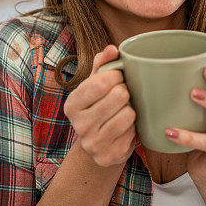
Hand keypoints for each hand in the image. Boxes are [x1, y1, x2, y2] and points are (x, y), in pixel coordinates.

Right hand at [64, 45, 136, 166]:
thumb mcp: (95, 85)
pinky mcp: (109, 156)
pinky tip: (125, 128)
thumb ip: (102, 63)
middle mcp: (79, 125)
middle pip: (118, 96)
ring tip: (125, 110)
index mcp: (72, 104)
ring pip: (128, 115)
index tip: (119, 77)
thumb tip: (112, 49)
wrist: (97, 145)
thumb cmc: (97, 107)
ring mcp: (93, 143)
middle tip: (124, 94)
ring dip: (131, 110)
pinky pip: (133, 133)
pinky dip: (133, 128)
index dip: (116, 75)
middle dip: (126, 92)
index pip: (99, 82)